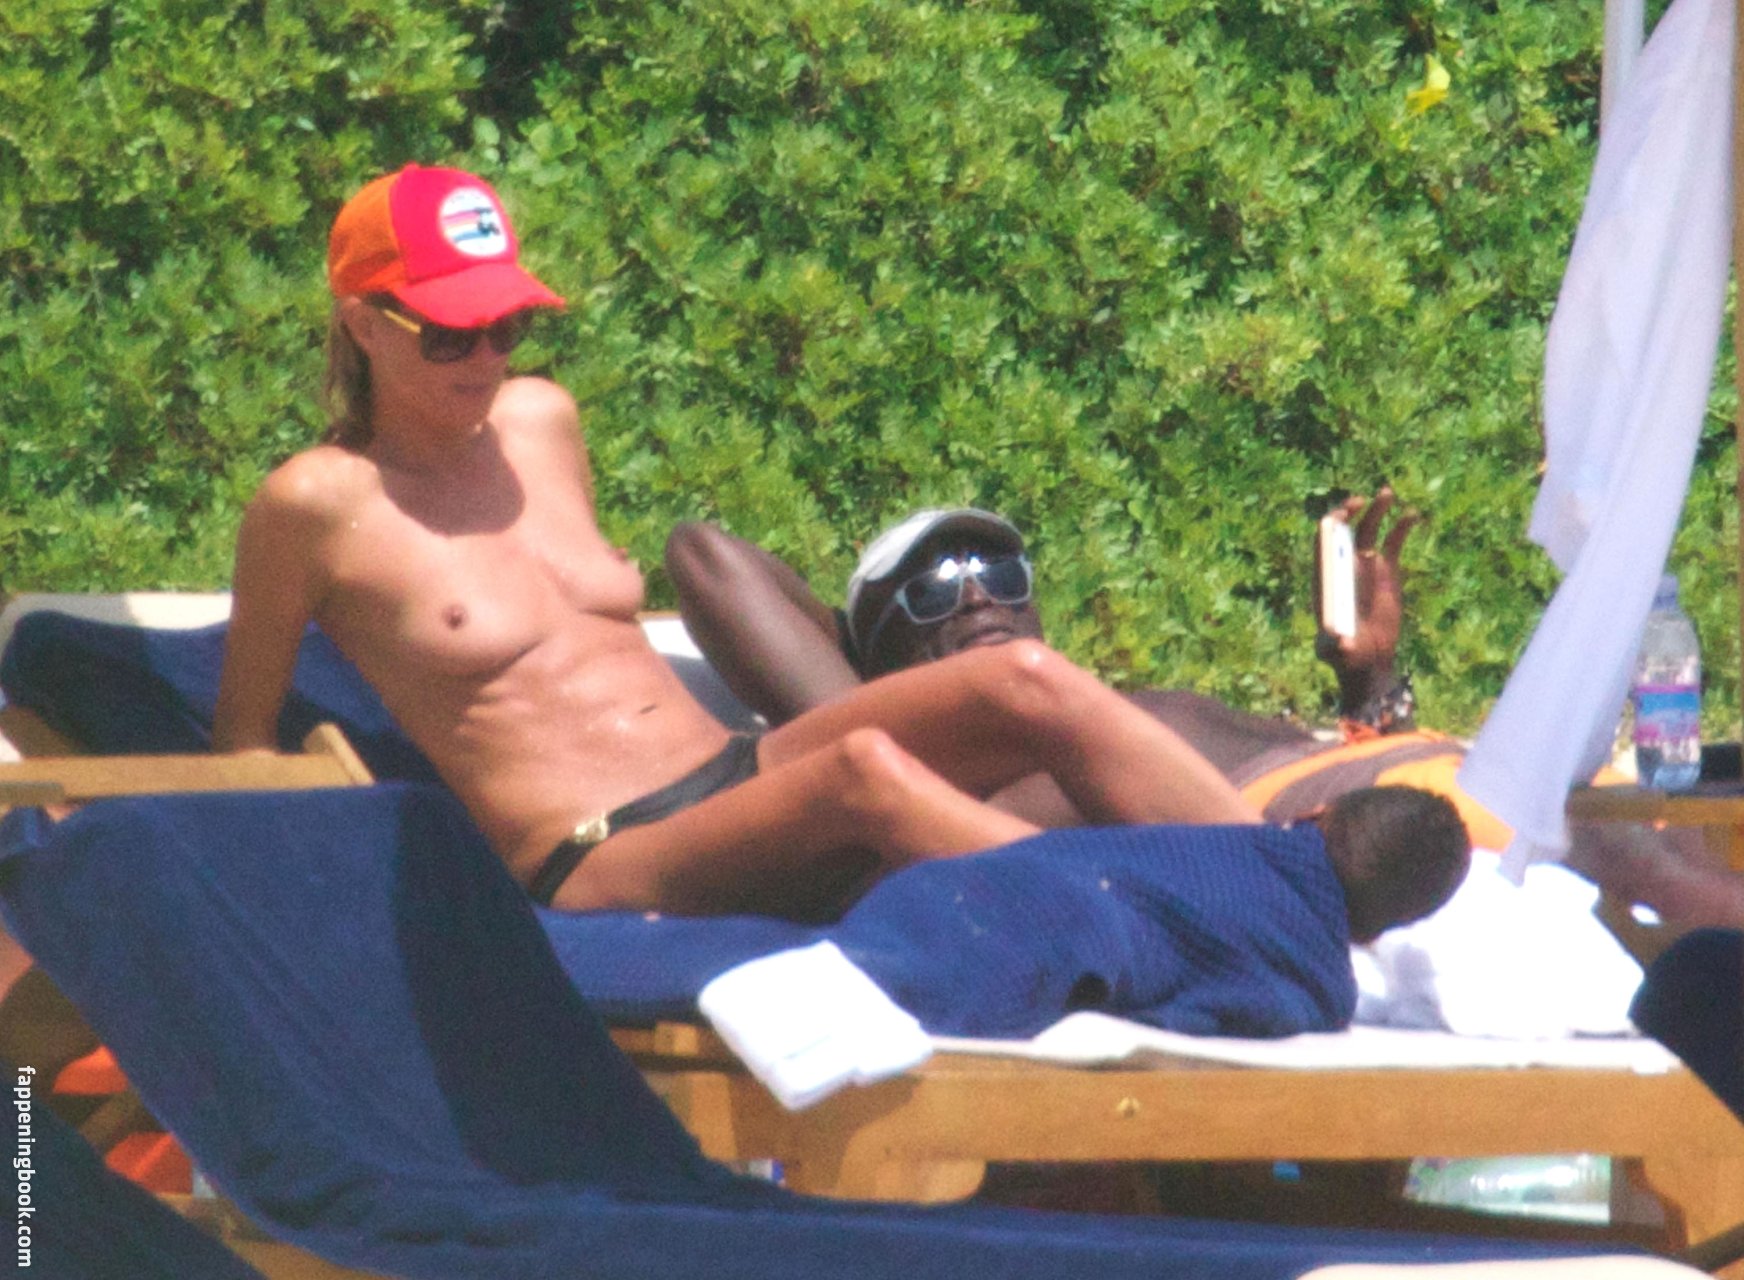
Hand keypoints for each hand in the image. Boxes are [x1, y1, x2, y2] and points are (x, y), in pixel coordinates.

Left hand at [1314, 487, 1420, 712]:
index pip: (1322, 542)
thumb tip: (1337, 640)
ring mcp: (1366, 566)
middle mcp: (1344, 566)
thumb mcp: (1336, 653)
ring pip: (1370, 530)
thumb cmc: (1345, 656)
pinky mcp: (1388, 570)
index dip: (1329, 525)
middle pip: (1345, 530)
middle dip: (1351, 512)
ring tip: (1387, 493)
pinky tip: (1412, 515)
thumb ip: (1333, 646)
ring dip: (1377, 510)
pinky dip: (1401, 527)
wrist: (1369, 659)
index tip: (1340, 515)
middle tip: (1362, 500)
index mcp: (1326, 578)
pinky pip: (1393, 542)